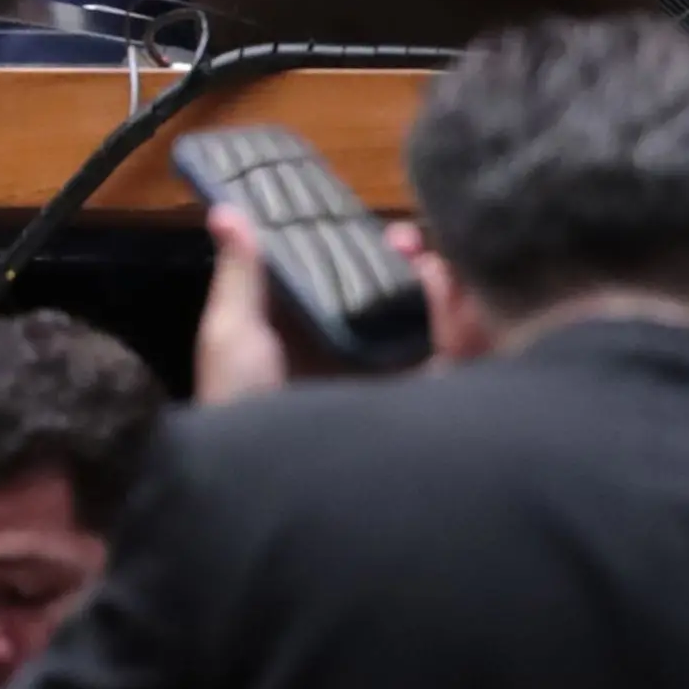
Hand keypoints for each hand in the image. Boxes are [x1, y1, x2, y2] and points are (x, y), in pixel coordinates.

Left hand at [197, 209, 440, 399]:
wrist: (269, 476)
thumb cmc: (241, 399)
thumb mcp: (231, 332)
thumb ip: (241, 276)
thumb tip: (225, 211)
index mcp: (307, 338)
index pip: (340, 285)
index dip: (356, 253)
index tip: (366, 224)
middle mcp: (352, 357)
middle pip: (391, 300)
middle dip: (404, 265)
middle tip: (406, 240)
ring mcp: (390, 381)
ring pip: (427, 323)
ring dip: (436, 286)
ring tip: (429, 260)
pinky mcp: (423, 403)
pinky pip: (456, 356)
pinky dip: (463, 321)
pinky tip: (456, 293)